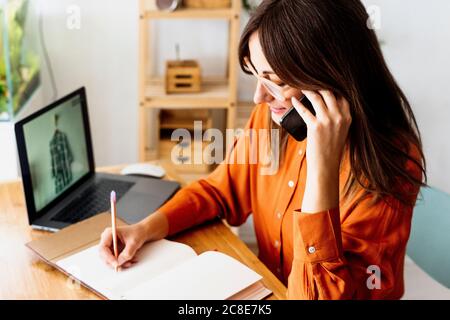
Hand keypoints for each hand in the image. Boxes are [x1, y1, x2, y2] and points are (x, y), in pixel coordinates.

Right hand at [99, 211, 169, 268]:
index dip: (108, 257)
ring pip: (110, 260)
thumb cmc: (138, 233)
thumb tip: (119, 262)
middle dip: (115, 262)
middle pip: (104, 256)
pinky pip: (115, 260)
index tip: (116, 264)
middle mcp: (107, 240)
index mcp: (109, 233)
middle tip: (126, 264)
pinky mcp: (113, 251)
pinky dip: (123, 262)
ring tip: (132, 261)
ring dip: (120, 263)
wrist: (142, 232)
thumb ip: (127, 253)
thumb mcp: (134, 242)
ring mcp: (109, 246)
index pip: (103, 248)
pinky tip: (131, 260)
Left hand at [292, 90, 351, 211]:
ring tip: (300, 86)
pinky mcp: (315, 127)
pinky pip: (304, 110)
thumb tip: (328, 103)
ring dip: (307, 89)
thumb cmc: (331, 148)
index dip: (331, 85)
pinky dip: (297, 104)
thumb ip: (339, 117)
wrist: (326, 165)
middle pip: (329, 91)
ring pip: (317, 97)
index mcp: (348, 116)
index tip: (321, 80)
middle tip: (308, 80)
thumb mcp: (341, 130)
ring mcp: (328, 121)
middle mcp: (340, 116)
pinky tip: (293, 100)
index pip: (341, 94)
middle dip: (317, 83)